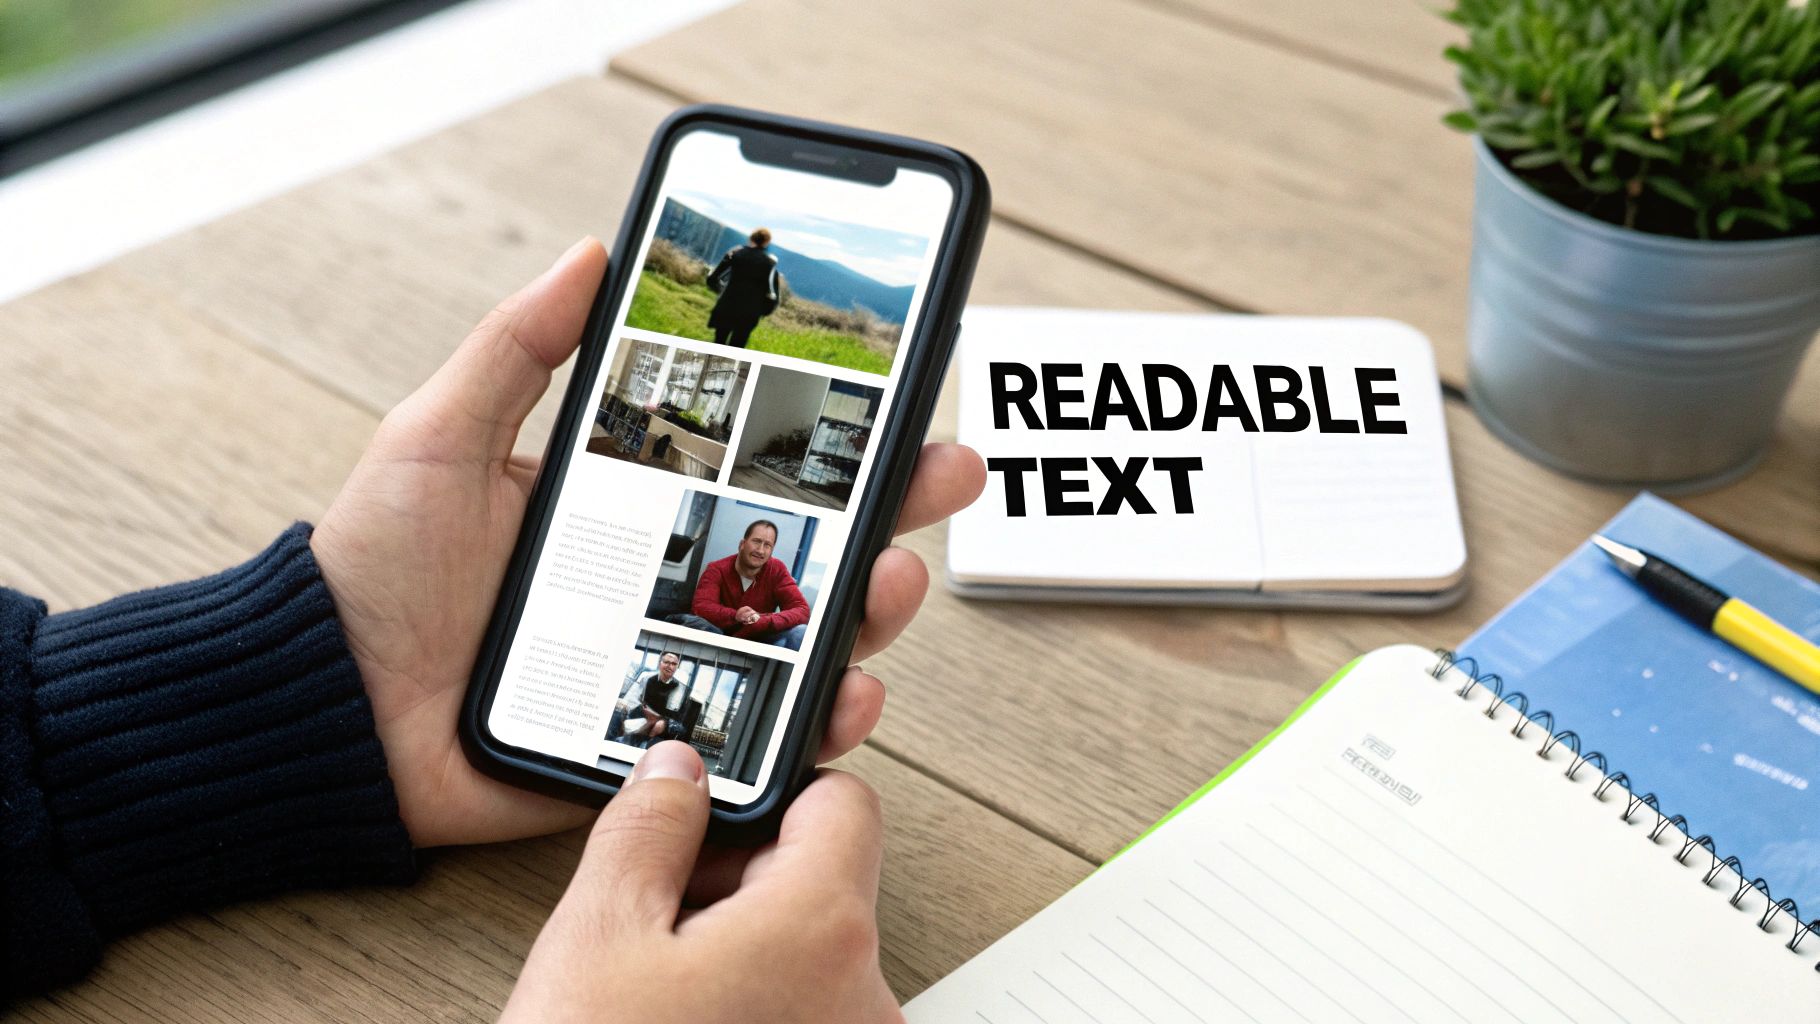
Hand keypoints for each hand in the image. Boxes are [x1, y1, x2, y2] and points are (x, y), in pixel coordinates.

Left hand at [312, 239, 985, 846]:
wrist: (318, 707)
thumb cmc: (370, 571)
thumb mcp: (440, 434)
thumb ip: (517, 349)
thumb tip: (589, 252)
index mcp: (631, 508)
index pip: (756, 465)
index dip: (836, 437)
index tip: (902, 397)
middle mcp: (666, 585)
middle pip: (808, 548)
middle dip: (893, 512)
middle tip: (942, 474)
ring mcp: (670, 667)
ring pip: (804, 640)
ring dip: (871, 610)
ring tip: (894, 582)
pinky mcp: (654, 743)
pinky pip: (756, 737)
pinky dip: (816, 722)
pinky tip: (846, 694)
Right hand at [499, 741, 902, 1023]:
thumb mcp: (599, 934)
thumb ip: (650, 827)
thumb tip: (679, 772)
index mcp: (822, 930)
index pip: (845, 803)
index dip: (776, 794)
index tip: (717, 818)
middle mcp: (867, 997)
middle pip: (828, 884)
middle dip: (746, 881)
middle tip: (664, 914)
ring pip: (816, 957)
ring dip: (751, 951)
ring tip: (663, 989)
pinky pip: (814, 1017)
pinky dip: (762, 1008)